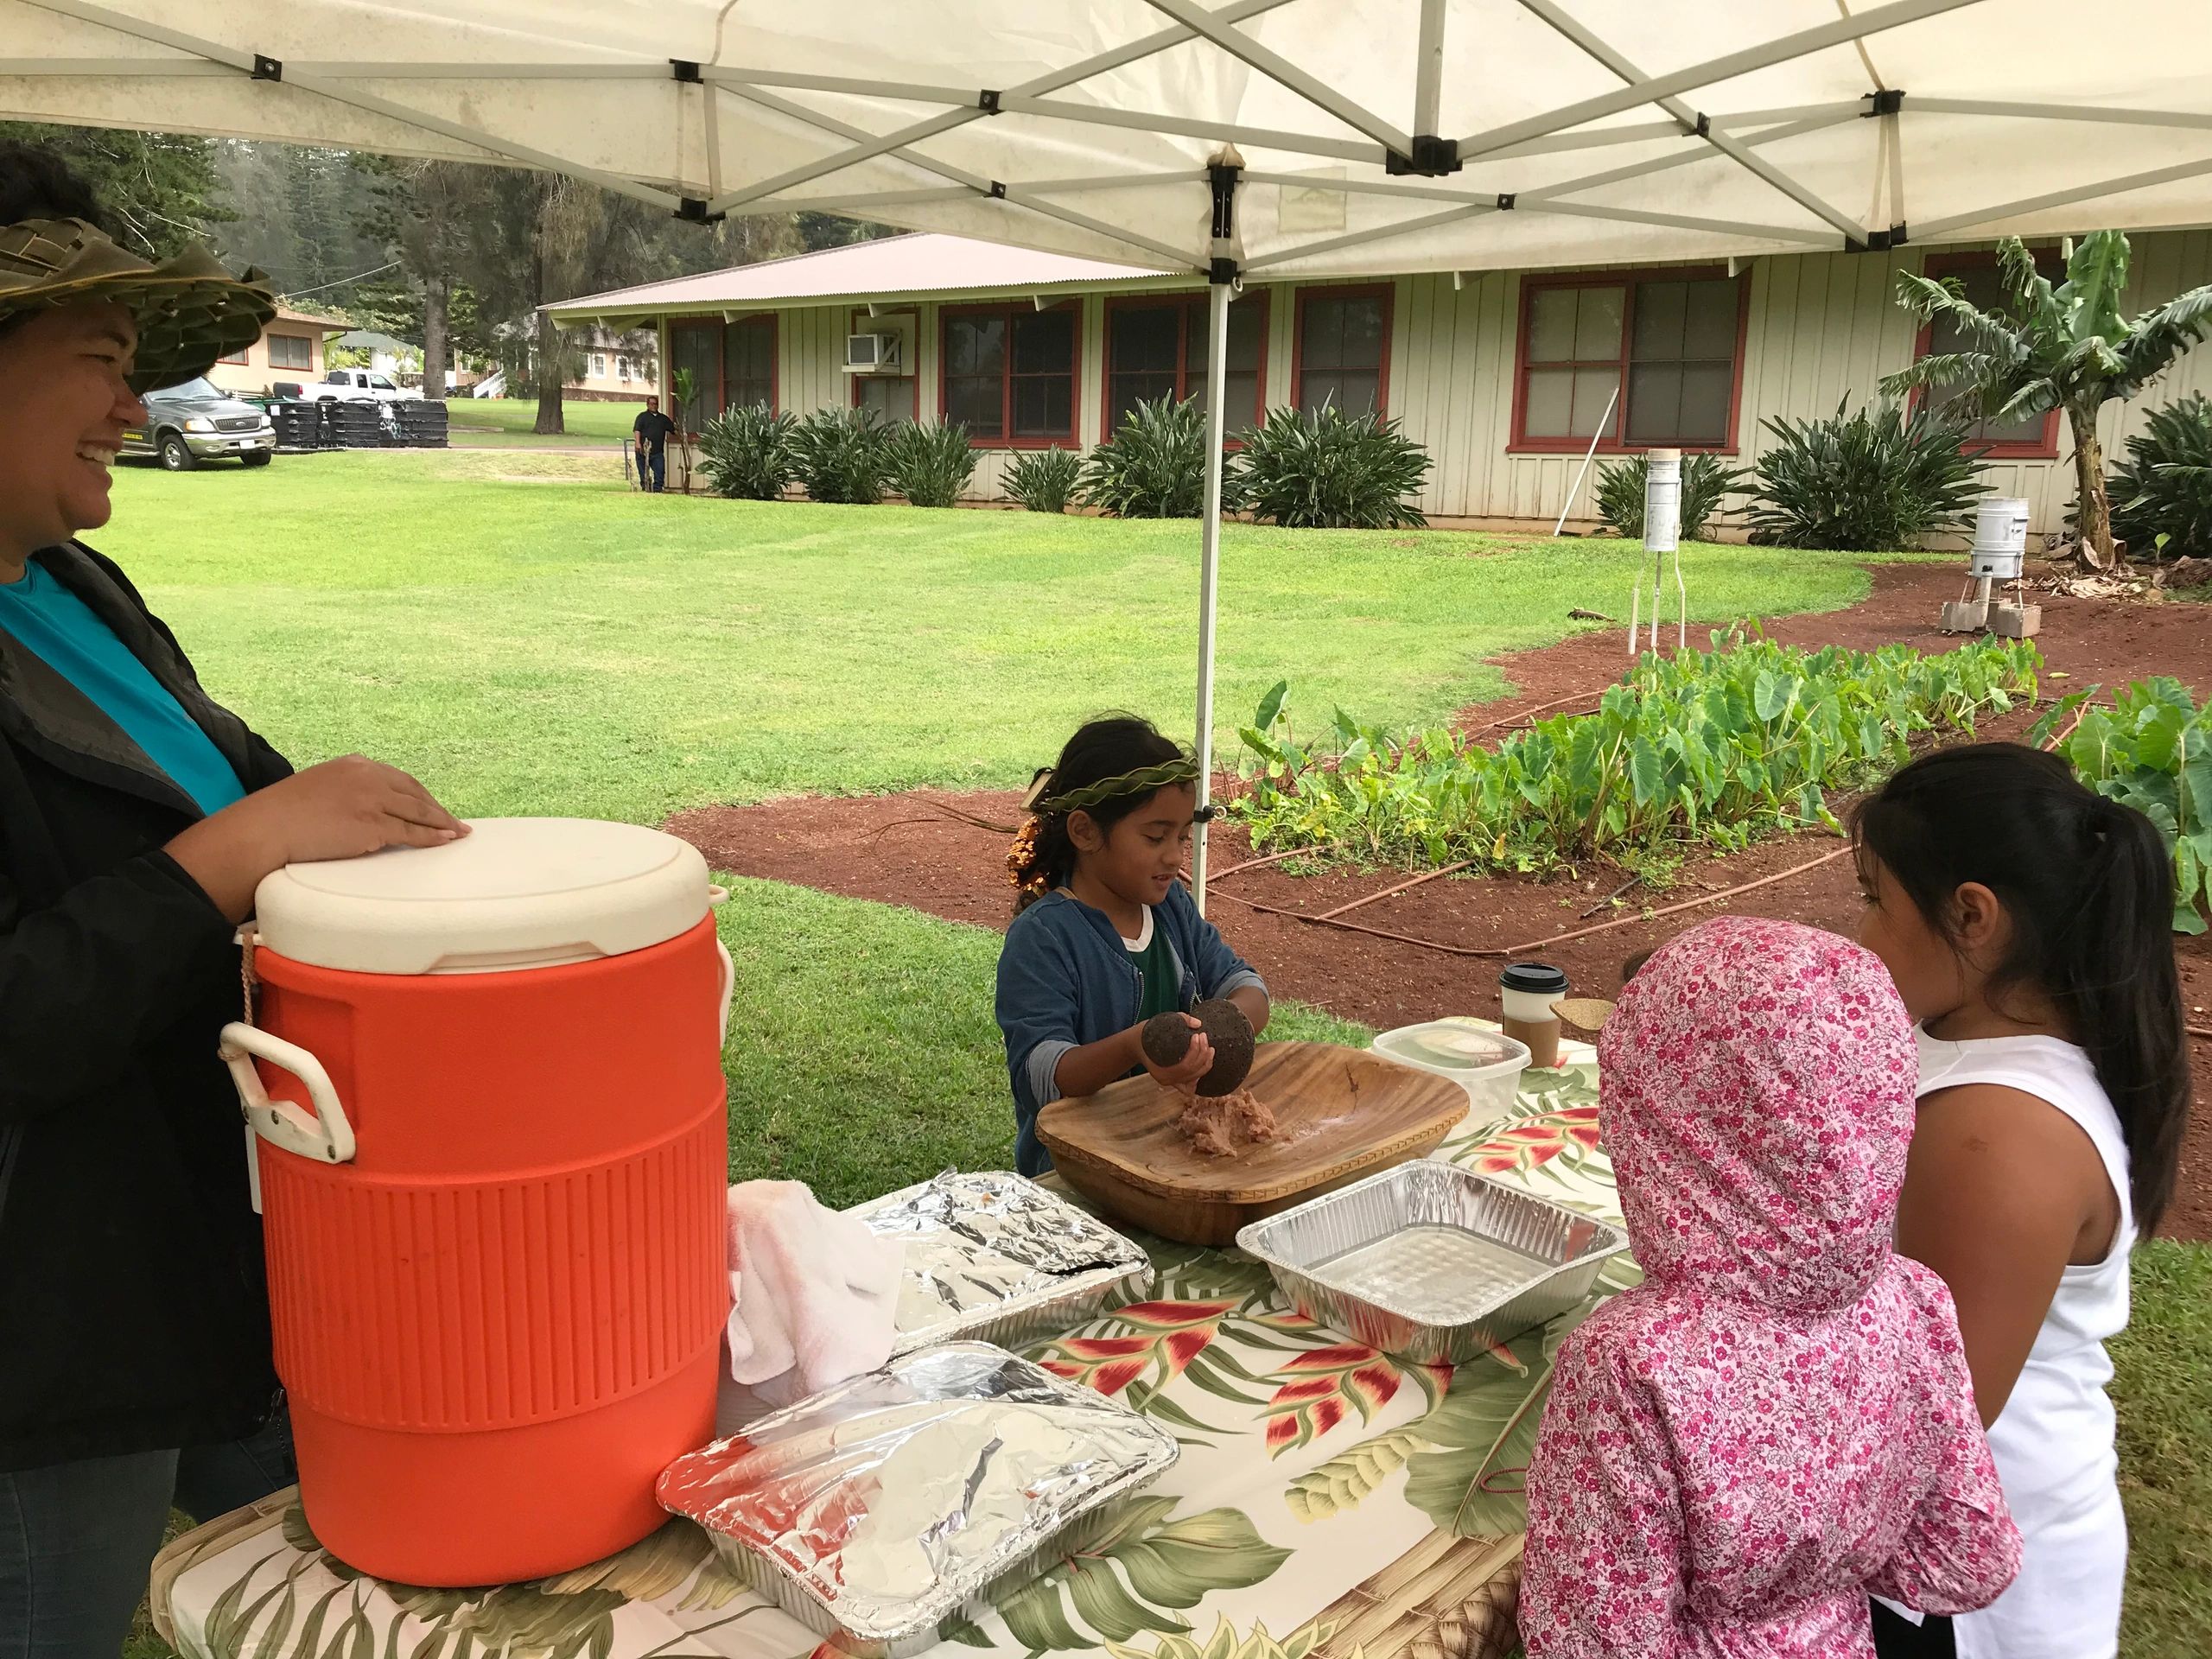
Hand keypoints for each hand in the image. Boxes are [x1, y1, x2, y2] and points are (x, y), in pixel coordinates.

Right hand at [167, 755, 465, 921]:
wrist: (266, 828)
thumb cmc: (281, 815)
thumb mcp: (316, 789)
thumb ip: (343, 792)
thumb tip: (357, 809)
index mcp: (354, 765)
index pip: (397, 778)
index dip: (417, 793)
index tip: (430, 804)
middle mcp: (369, 777)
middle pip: (414, 792)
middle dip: (435, 807)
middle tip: (451, 820)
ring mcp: (373, 801)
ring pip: (419, 811)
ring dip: (442, 822)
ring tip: (458, 831)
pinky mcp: (374, 826)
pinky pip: (413, 833)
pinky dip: (434, 837)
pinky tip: (447, 839)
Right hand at [1138, 1014, 1215, 1093]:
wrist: (1134, 1044)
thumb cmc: (1145, 1034)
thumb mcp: (1159, 1022)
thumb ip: (1180, 1019)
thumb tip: (1198, 1024)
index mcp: (1160, 1070)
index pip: (1186, 1065)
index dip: (1196, 1050)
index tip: (1197, 1035)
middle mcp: (1166, 1080)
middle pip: (1193, 1072)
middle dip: (1203, 1053)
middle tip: (1203, 1037)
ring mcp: (1170, 1082)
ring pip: (1196, 1077)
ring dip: (1206, 1063)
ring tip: (1209, 1047)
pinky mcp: (1174, 1080)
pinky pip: (1191, 1084)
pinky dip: (1199, 1075)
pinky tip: (1204, 1063)